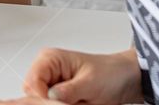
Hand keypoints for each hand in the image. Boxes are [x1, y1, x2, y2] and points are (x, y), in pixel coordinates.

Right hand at [0, 48, 141, 104]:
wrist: (125, 79)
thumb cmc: (110, 73)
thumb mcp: (90, 83)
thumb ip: (68, 90)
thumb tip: (51, 96)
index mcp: (50, 59)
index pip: (33, 81)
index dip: (42, 96)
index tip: (58, 104)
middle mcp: (47, 70)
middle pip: (32, 94)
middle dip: (49, 103)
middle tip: (72, 103)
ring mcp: (52, 84)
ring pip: (41, 103)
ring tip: (80, 102)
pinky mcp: (58, 96)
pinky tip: (79, 103)